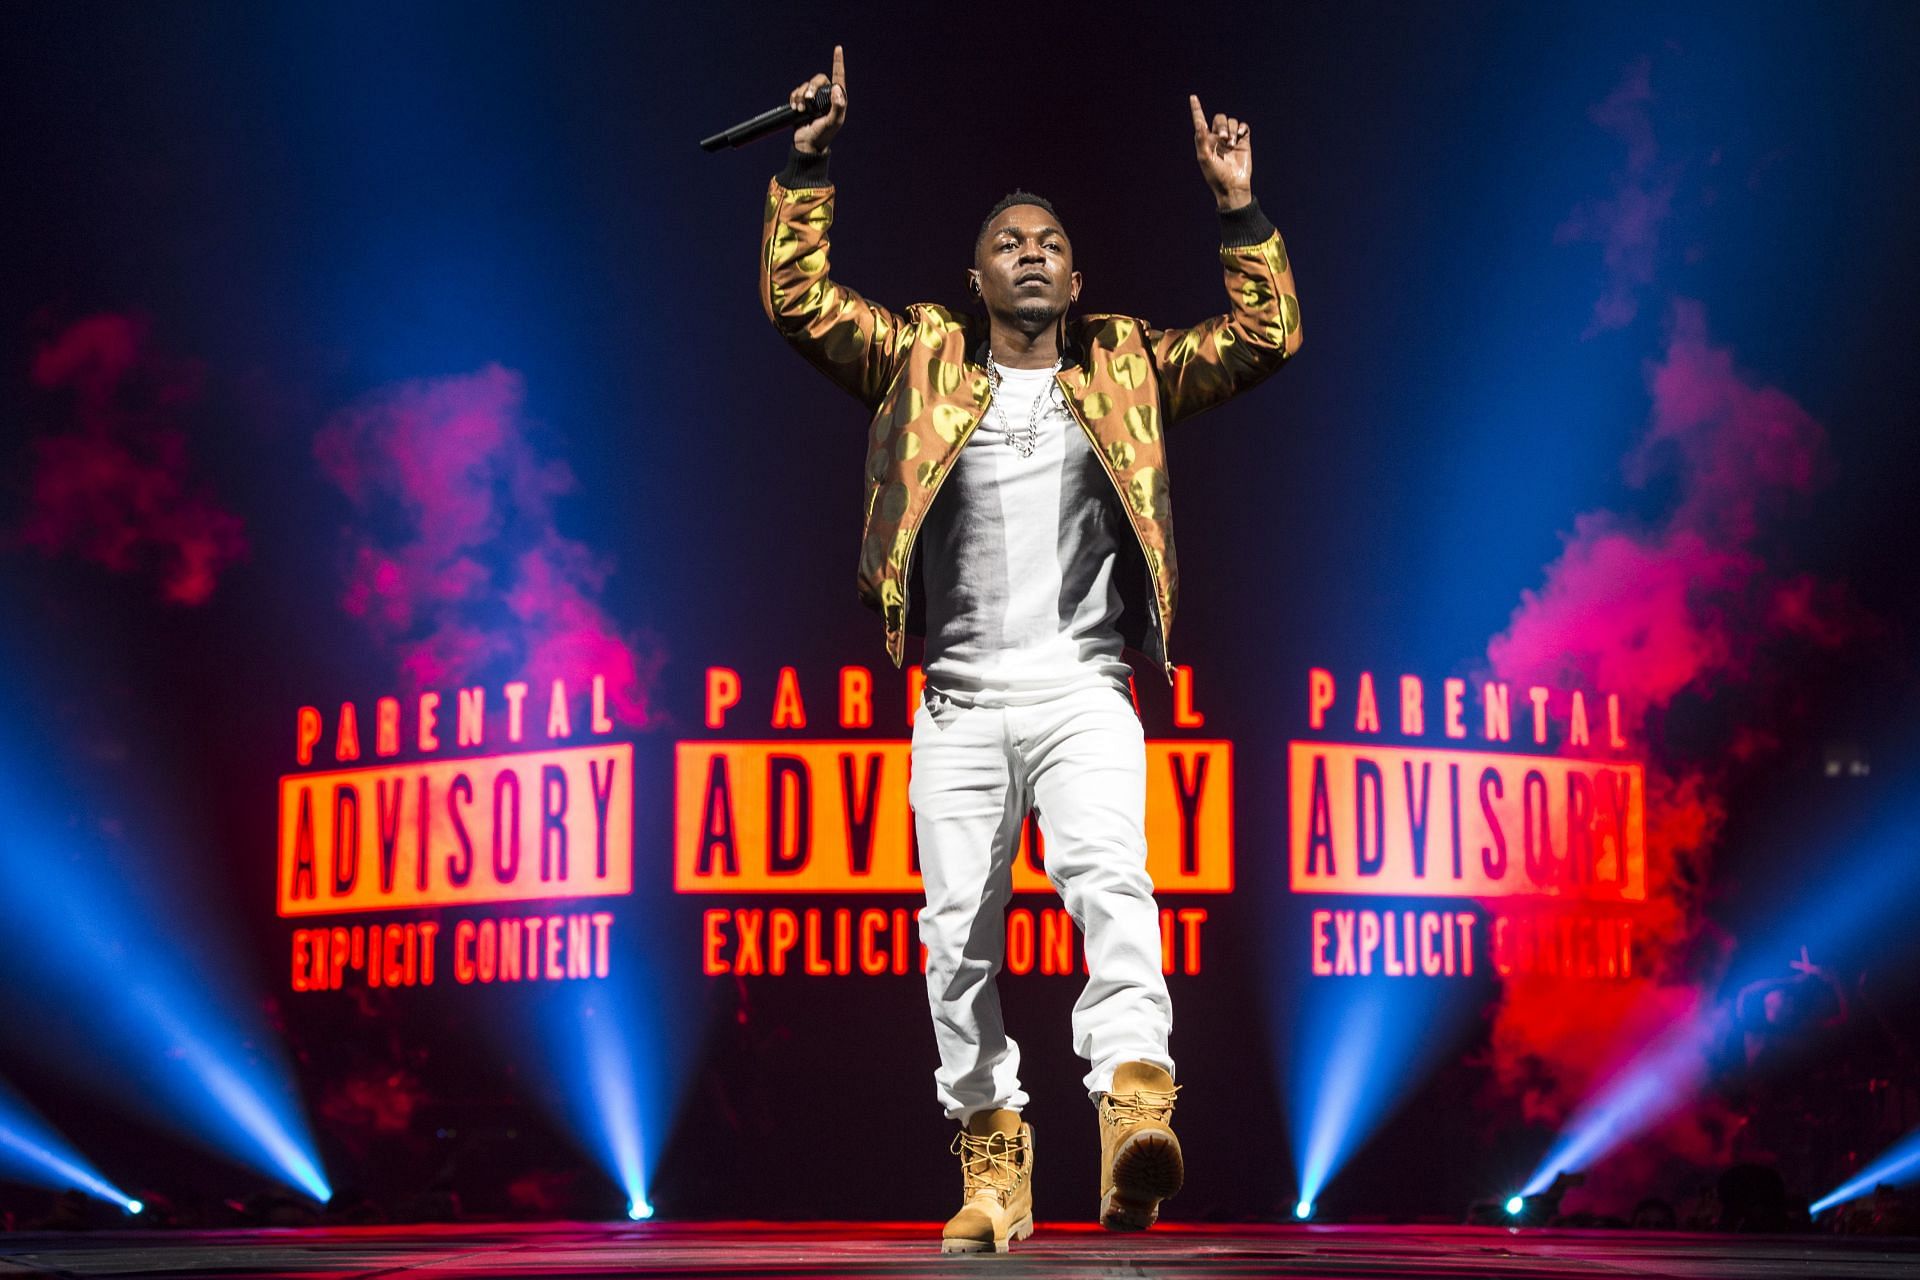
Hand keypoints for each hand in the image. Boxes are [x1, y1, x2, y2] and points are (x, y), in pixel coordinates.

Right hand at [790, 45, 846, 155]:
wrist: (807, 145)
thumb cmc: (823, 135)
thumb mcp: (833, 122)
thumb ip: (837, 107)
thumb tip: (837, 88)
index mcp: (837, 99)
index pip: (839, 77)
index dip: (838, 62)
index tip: (838, 48)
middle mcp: (826, 96)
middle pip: (818, 79)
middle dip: (811, 87)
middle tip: (808, 100)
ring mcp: (814, 99)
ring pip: (806, 85)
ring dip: (801, 95)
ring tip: (801, 109)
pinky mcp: (803, 102)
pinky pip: (797, 91)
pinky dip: (795, 98)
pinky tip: (796, 108)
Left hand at [1189, 94, 1250, 209]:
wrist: (1233, 186)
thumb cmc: (1216, 176)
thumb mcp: (1205, 159)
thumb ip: (1201, 140)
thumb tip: (1199, 123)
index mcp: (1206, 140)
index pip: (1200, 121)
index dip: (1197, 109)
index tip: (1193, 97)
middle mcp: (1218, 138)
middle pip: (1220, 119)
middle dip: (1222, 125)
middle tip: (1224, 139)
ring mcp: (1231, 139)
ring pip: (1232, 122)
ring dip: (1232, 130)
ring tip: (1231, 144)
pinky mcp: (1243, 141)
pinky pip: (1243, 126)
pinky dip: (1242, 127)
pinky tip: (1240, 135)